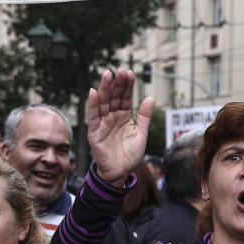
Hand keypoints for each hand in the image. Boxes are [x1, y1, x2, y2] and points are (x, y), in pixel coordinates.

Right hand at [86, 69, 155, 187]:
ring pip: (103, 103)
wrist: (120, 173)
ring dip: (105, 89)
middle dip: (117, 84)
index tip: (130, 73)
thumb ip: (144, 117)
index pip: (125, 97)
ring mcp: (103, 124)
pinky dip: (93, 105)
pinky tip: (94, 93)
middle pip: (114, 97)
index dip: (127, 86)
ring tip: (108, 75)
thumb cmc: (130, 155)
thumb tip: (150, 98)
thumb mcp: (141, 135)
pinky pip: (93, 117)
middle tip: (121, 70)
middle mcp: (112, 117)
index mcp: (124, 116)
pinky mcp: (94, 133)